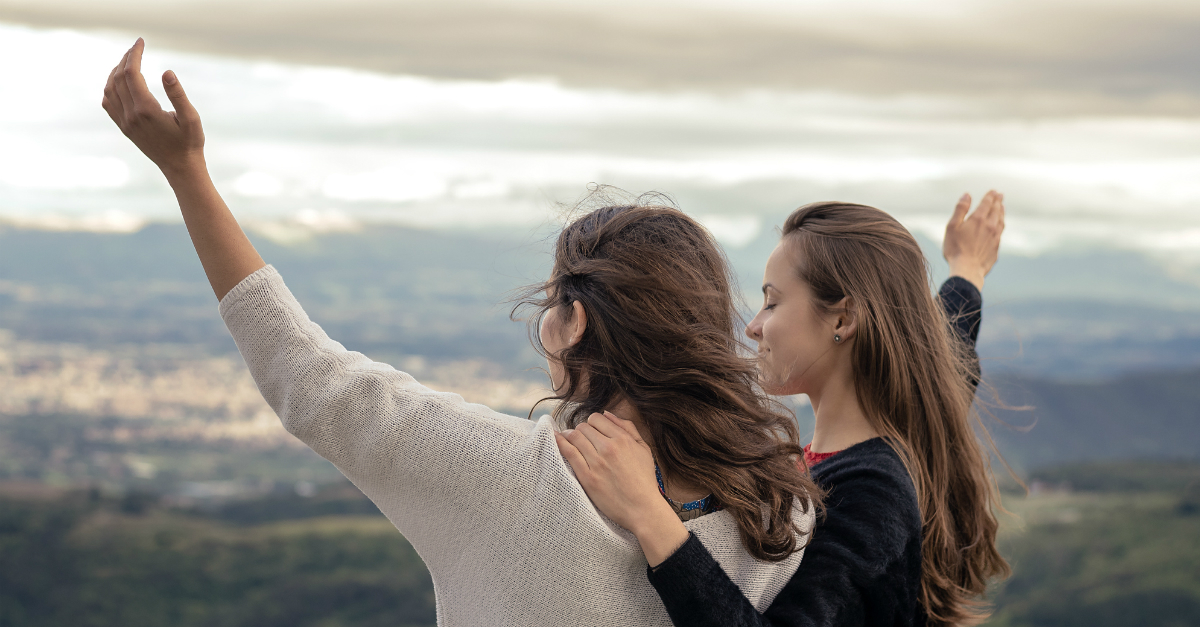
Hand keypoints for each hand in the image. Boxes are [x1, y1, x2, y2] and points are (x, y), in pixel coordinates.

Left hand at [102, 38, 204, 175]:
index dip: (134, 54)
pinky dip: (110, 87)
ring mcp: (125, 122)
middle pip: (119, 77)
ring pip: (110, 89)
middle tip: (136, 47)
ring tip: (128, 61)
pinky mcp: (124, 128)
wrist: (180, 167)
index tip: (141, 42)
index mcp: (146, 110)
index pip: (132, 73)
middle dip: (126, 58)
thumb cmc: (190, 143)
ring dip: (116, 71)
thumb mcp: (191, 118)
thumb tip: (166, 72)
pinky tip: (119, 82)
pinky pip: (109, 103)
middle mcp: (131, 115)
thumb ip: (178, 95)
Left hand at [556, 411, 687, 565]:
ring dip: (568, 435)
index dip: (592, 422)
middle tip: (580, 437)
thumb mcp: (644, 448)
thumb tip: (607, 414)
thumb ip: (628, 428)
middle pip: (583, 427)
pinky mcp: (587, 477)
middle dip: (580, 430)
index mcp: (623, 439)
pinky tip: (556, 440)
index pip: (596, 418)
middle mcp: (609, 448)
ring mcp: (597, 463)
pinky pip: (569, 454)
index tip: (591, 431)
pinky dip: (560, 444)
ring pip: (574, 437)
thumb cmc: (644, 479)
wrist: (642, 508)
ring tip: (566, 438)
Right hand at [943, 190, 1004, 289]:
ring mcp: (995, 237)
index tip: (993, 191)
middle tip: (1000, 195)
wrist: (967, 270)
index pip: (987, 203)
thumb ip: (960, 209)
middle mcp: (990, 226)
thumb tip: (967, 195)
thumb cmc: (956, 249)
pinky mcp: (996, 248)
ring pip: (1001, 221)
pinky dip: (1001, 225)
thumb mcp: (952, 226)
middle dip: (998, 201)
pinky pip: (1001, 232)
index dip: (990, 196)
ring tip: (1002, 207)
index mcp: (979, 219)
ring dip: (1001, 212)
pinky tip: (999, 226)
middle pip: (996, 210)